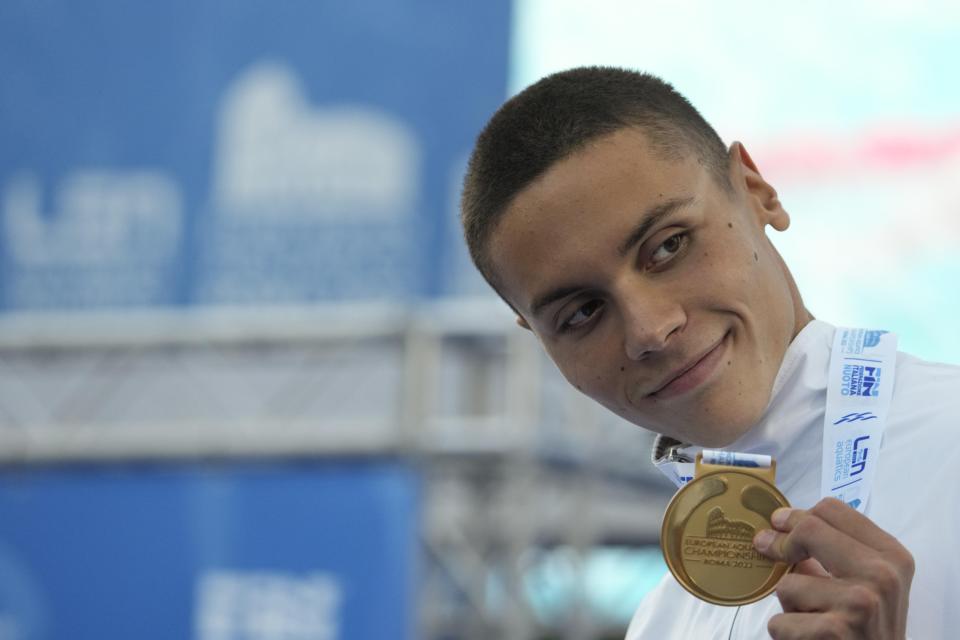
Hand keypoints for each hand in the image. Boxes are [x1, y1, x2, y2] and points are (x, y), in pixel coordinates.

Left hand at [752, 497, 913, 639]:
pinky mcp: (833, 632)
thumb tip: (780, 529)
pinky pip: (780, 621)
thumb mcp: (868, 585)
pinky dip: (786, 633)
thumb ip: (835, 554)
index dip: (797, 516)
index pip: (832, 510)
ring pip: (787, 583)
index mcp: (892, 556)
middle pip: (808, 529)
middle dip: (779, 541)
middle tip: (764, 545)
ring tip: (814, 620)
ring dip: (790, 605)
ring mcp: (859, 603)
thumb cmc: (869, 629)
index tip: (778, 524)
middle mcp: (880, 575)